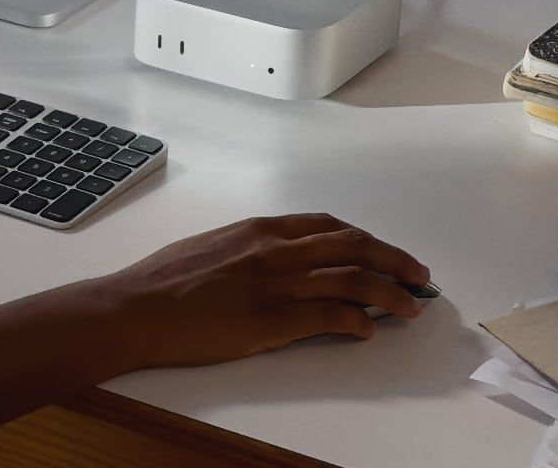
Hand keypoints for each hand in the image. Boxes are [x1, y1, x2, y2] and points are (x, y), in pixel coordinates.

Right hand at [98, 212, 432, 368]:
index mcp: (262, 229)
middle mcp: (276, 250)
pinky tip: (369, 330)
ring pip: (351, 280)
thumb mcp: (215, 245)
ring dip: (390, 292)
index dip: (366, 239)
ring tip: (412, 305)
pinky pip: (327, 317)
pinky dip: (355, 321)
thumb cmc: (165, 280)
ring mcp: (275, 284)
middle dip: (394, 259)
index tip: (386, 251)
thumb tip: (281, 260)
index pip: (330, 226)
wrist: (137, 307)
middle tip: (420, 274)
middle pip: (353, 247)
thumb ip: (253, 248)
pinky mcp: (270, 321)